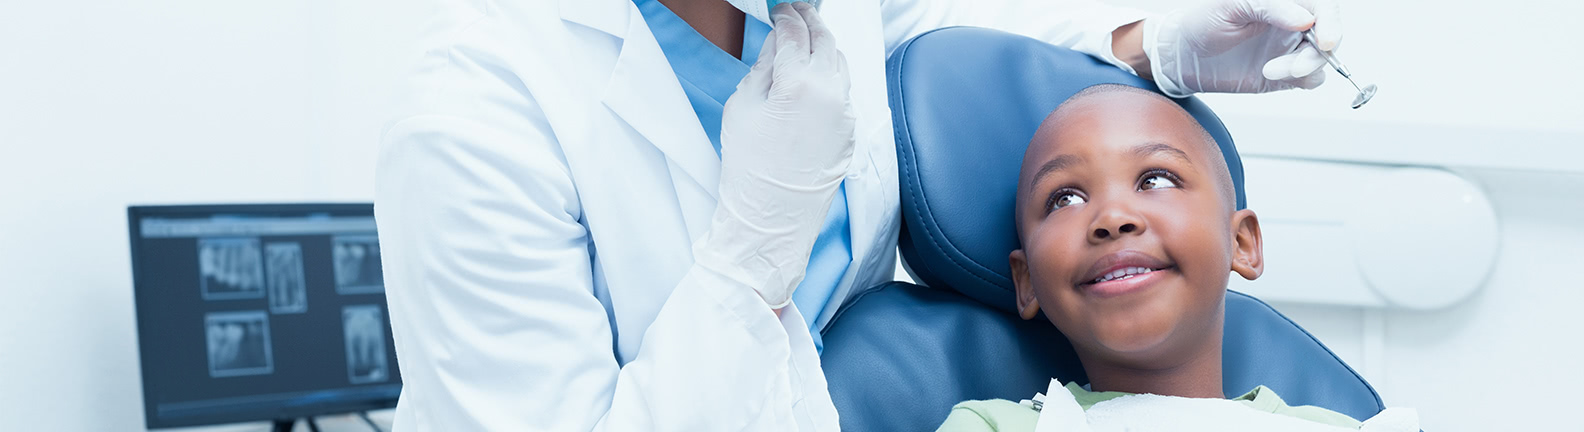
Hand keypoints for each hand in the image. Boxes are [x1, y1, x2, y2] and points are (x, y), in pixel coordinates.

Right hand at [694, 2, 854, 307]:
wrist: (771, 218)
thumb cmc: (748, 167)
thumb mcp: (742, 107)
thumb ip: (763, 66)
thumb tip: (776, 42)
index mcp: (799, 83)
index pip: (794, 33)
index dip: (785, 15)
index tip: (779, 9)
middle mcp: (831, 93)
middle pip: (825, 40)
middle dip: (810, 21)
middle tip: (797, 11)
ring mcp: (846, 113)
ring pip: (840, 63)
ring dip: (824, 46)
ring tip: (807, 39)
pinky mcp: (851, 131)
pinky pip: (844, 91)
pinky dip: (831, 76)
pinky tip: (815, 77)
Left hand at [1144, 0, 1342, 95]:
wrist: (1181, 54)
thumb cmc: (1201, 21)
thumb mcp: (1231, 6)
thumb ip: (1270, 8)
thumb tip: (1306, 19)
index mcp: (1284, 2)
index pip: (1323, 7)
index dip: (1331, 22)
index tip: (1326, 42)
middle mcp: (1292, 23)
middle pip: (1329, 34)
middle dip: (1318, 53)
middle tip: (1296, 67)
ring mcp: (1290, 48)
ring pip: (1320, 58)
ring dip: (1305, 67)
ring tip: (1270, 71)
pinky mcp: (1285, 73)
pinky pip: (1309, 78)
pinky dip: (1301, 80)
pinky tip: (1272, 75)